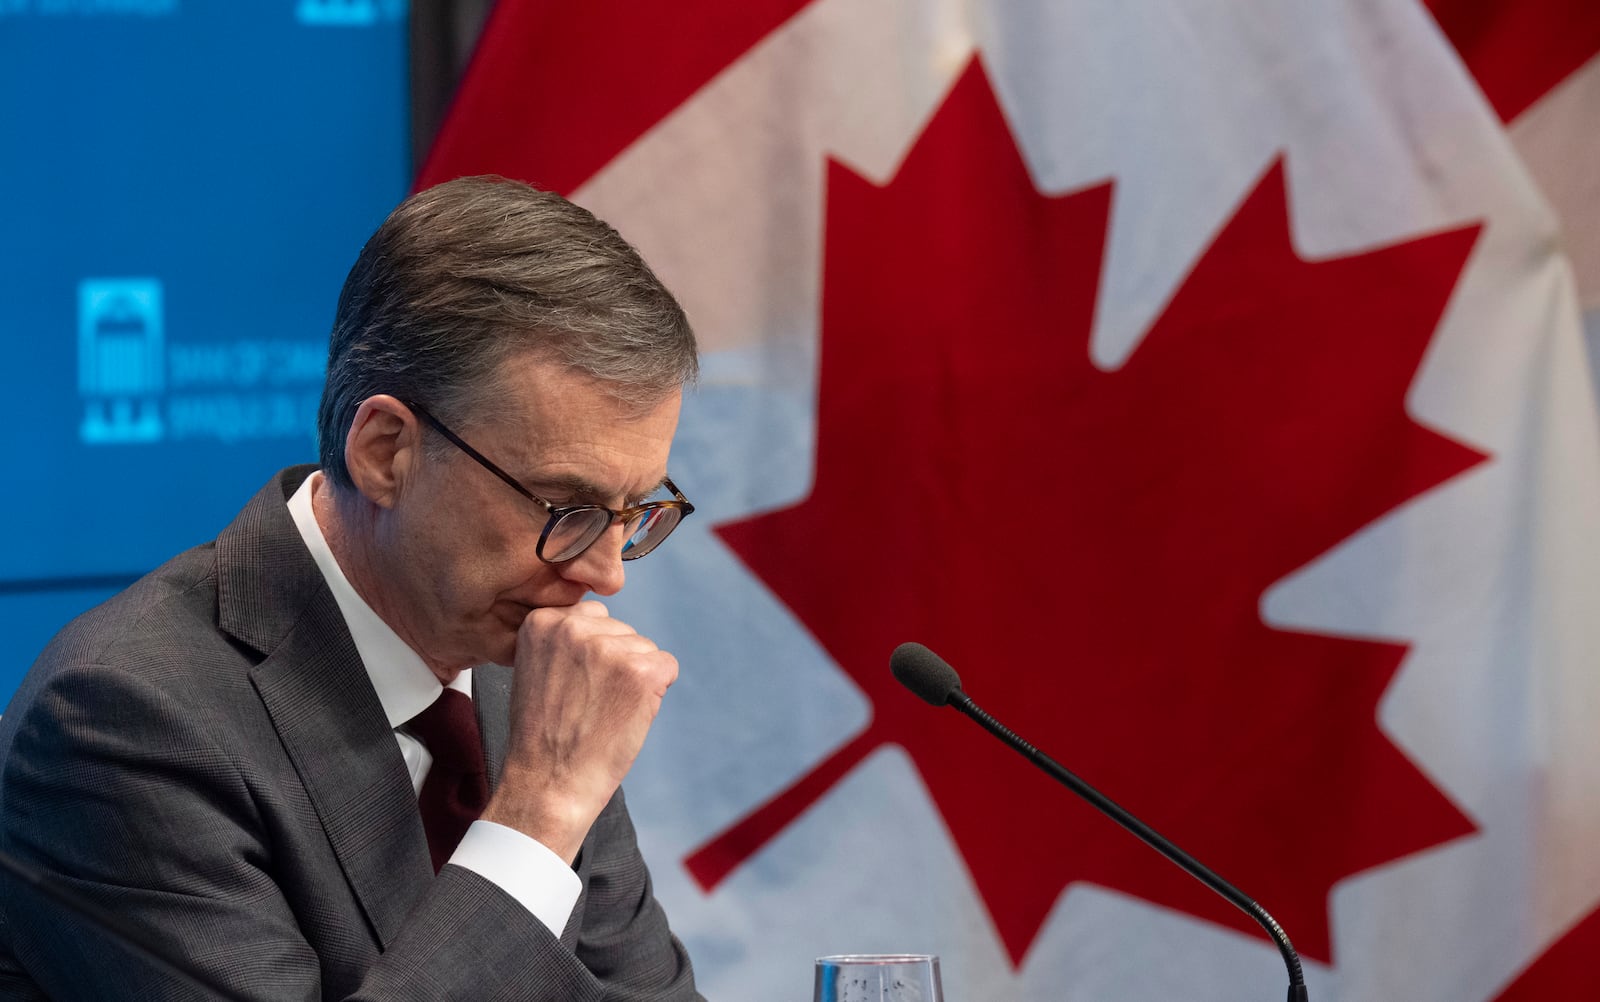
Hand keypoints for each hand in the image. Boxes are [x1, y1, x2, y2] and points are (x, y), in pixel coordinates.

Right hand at [481, 600, 678, 862]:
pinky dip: (656, 693)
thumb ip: (564, 640)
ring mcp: (609, 647)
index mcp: (543, 622)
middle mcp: (574, 627)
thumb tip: (602, 622)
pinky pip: (667, 667)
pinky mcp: (641, 671)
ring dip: (634, 680)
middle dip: (614, 665)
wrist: (549, 783)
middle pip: (621, 631)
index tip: (574, 686)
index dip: (591, 656)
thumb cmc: (543, 735)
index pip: (593, 618)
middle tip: (589, 704)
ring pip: (644, 650)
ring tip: (603, 713)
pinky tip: (627, 716)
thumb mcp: (535, 669)